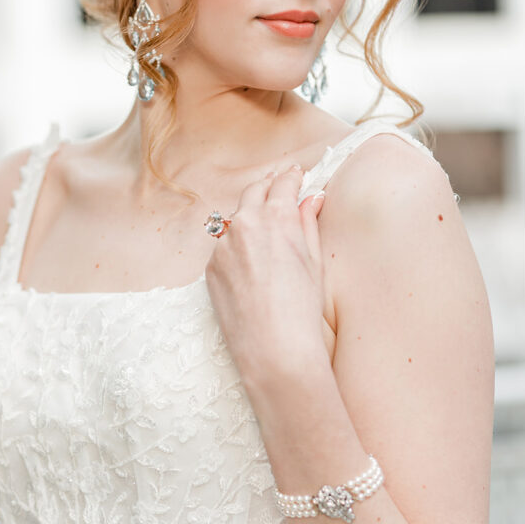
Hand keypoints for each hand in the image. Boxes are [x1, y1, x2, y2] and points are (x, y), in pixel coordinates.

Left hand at [204, 166, 328, 391]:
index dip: (291, 177)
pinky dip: (236, 247)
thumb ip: (308, 223)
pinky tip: (250, 265)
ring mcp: (224, 245)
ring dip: (250, 217)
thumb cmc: (302, 309)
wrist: (275, 349)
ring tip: (264, 226)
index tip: (295, 174)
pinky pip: (224, 248)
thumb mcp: (313, 261)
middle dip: (267, 186)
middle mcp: (246, 223)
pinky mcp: (211, 267)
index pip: (283, 183)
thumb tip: (312, 198)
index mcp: (277, 217)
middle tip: (276, 183)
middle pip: (254, 191)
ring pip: (237, 220)